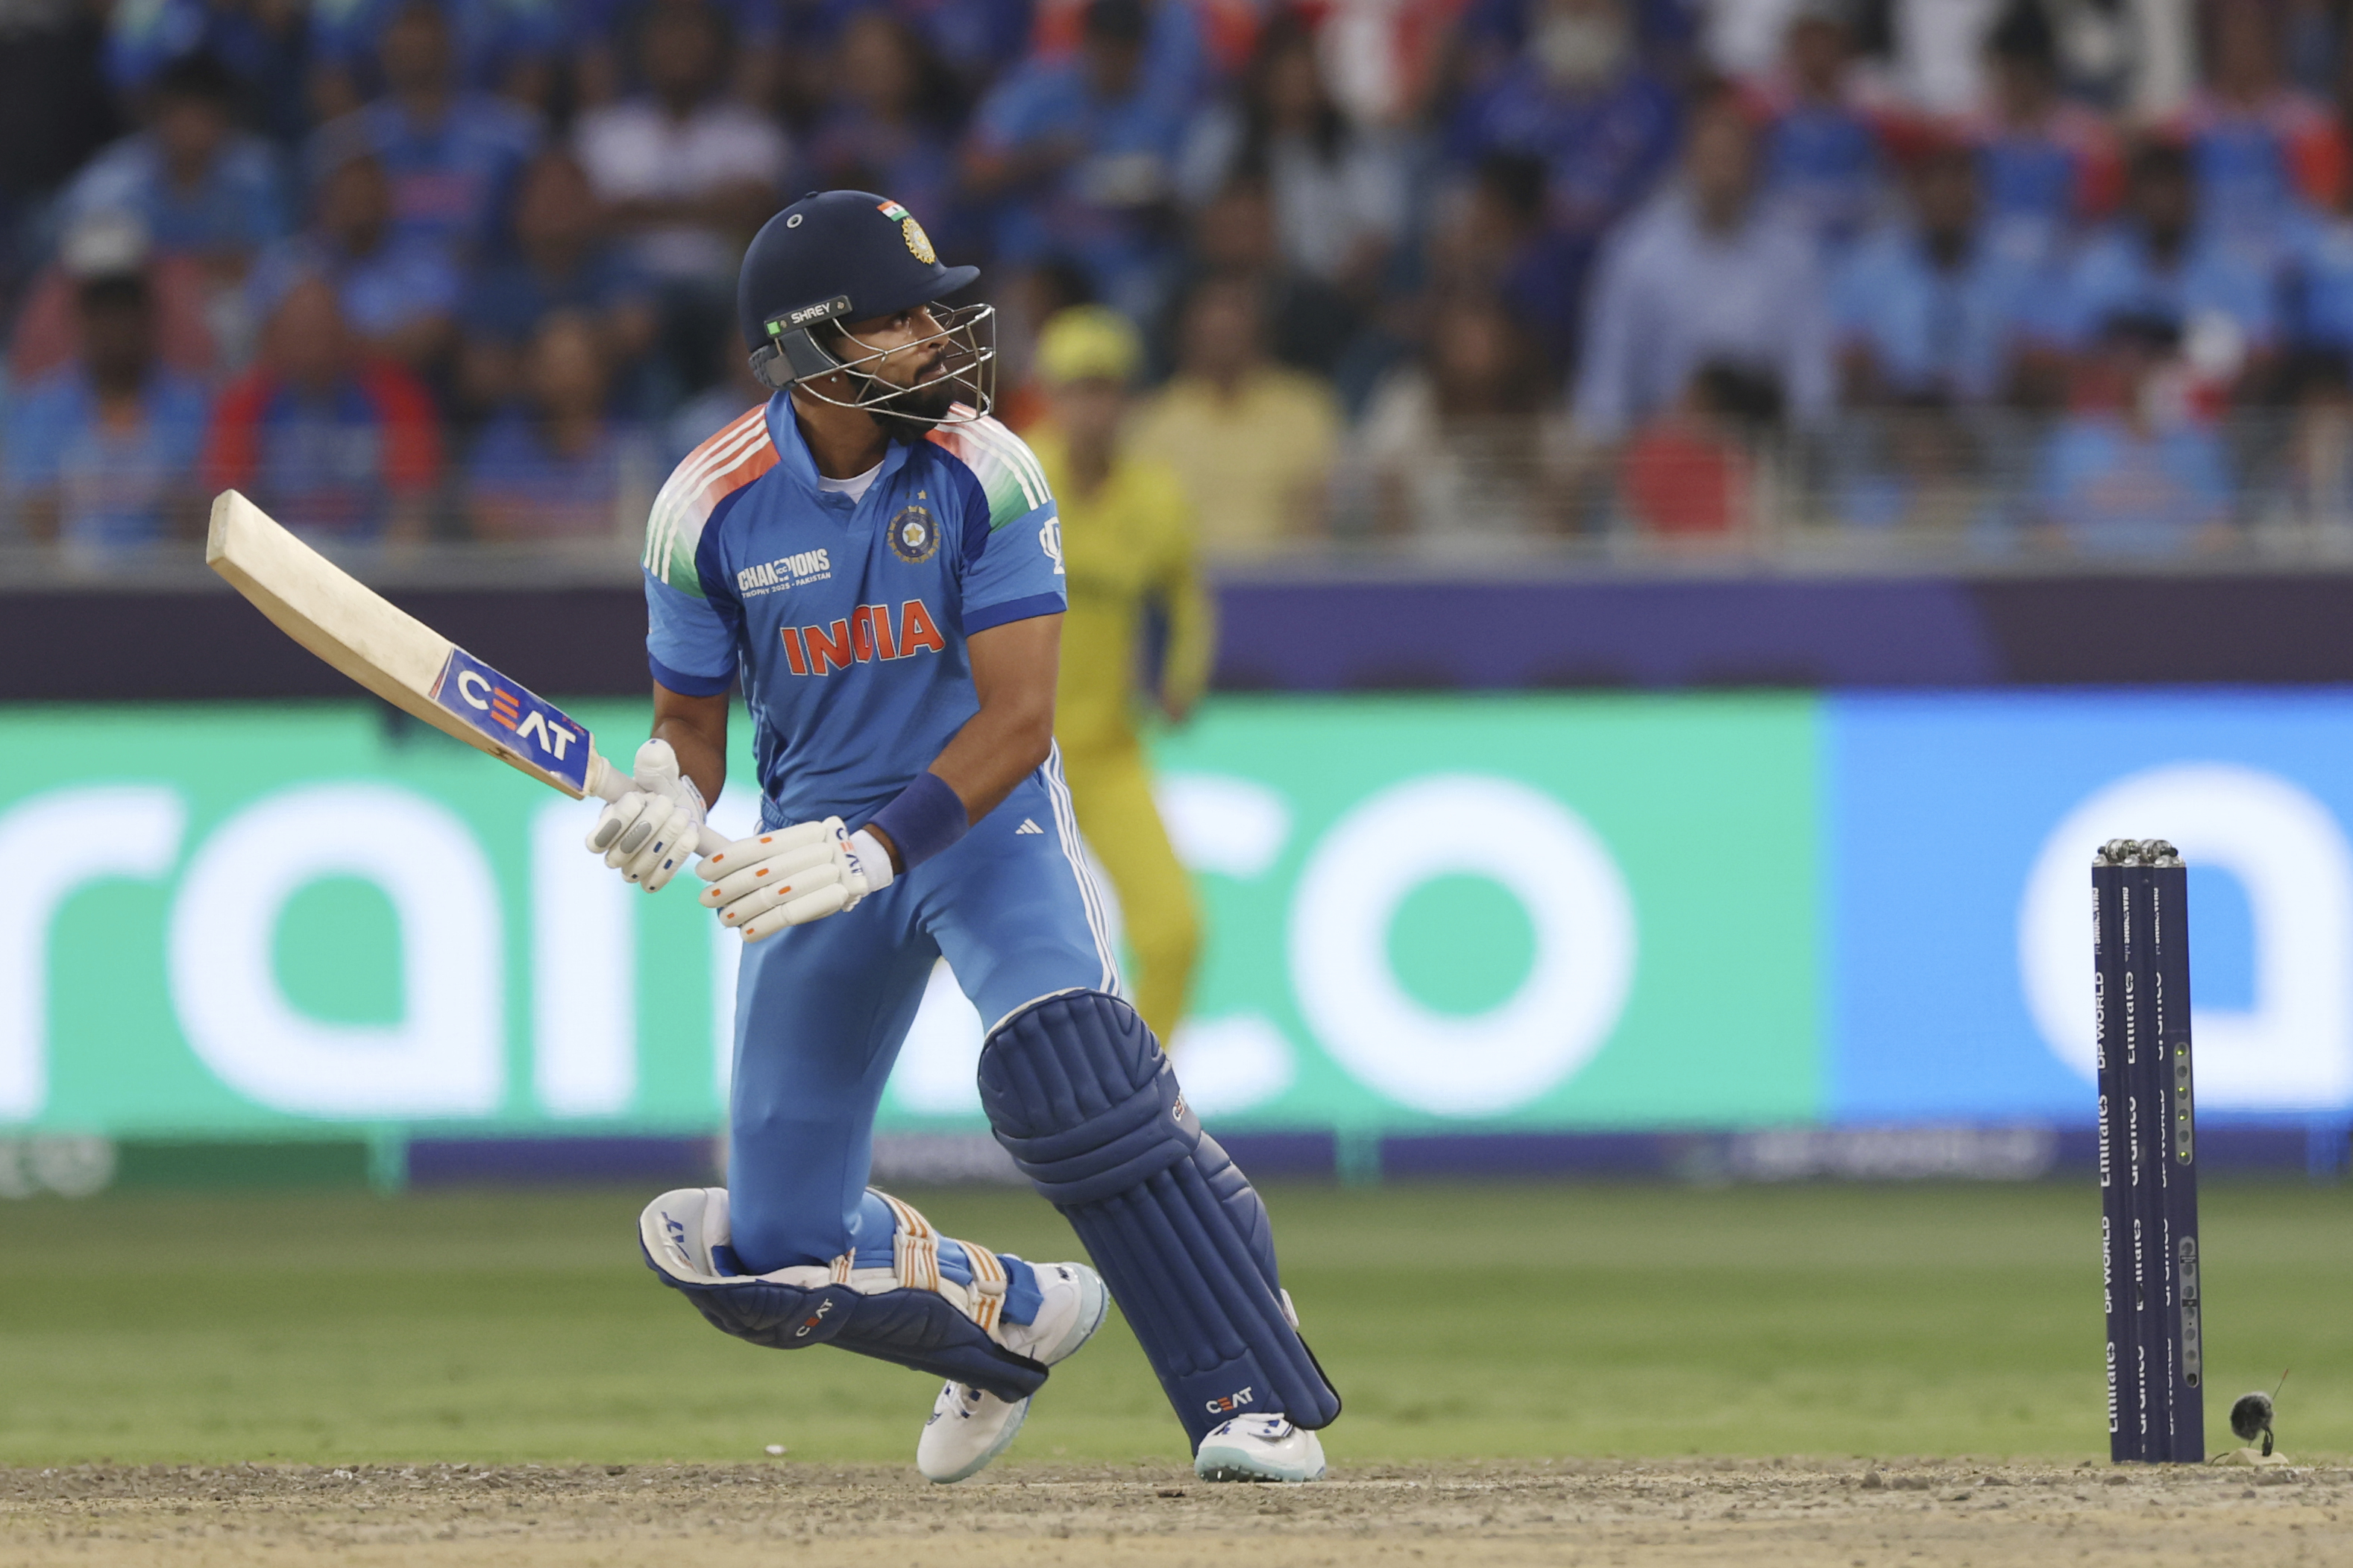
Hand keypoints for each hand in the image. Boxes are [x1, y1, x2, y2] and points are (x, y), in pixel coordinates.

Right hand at [584, 738, 706, 890]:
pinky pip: (654, 882)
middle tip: (668, 803)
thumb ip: (652, 762)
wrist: (683, 804)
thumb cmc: (662, 787)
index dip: (613, 823)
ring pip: (638, 867)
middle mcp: (613, 850)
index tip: (637, 798)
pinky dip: (674, 859)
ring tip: (684, 817)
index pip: (594, 840)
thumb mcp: (657, 770)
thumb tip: (653, 751)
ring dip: (664, 841)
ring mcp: (631, 867)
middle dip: (647, 827)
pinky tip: (689, 836)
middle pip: (620, 852)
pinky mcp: (650, 878)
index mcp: (605, 824)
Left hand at [697, 817, 895, 940]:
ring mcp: (827, 875)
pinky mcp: (832, 899)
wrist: (862, 867)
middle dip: (729, 888)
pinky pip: (790, 915)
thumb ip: (760, 856)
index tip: (703, 871)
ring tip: (723, 918)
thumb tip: (712, 861)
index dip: (728, 859)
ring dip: (742, 910)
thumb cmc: (813, 860)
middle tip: (705, 899)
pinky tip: (747, 933)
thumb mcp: (792, 849)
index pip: (759, 846)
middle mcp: (817, 851)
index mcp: (805, 833)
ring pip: (772, 895)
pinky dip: (765, 925)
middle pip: (762, 873)